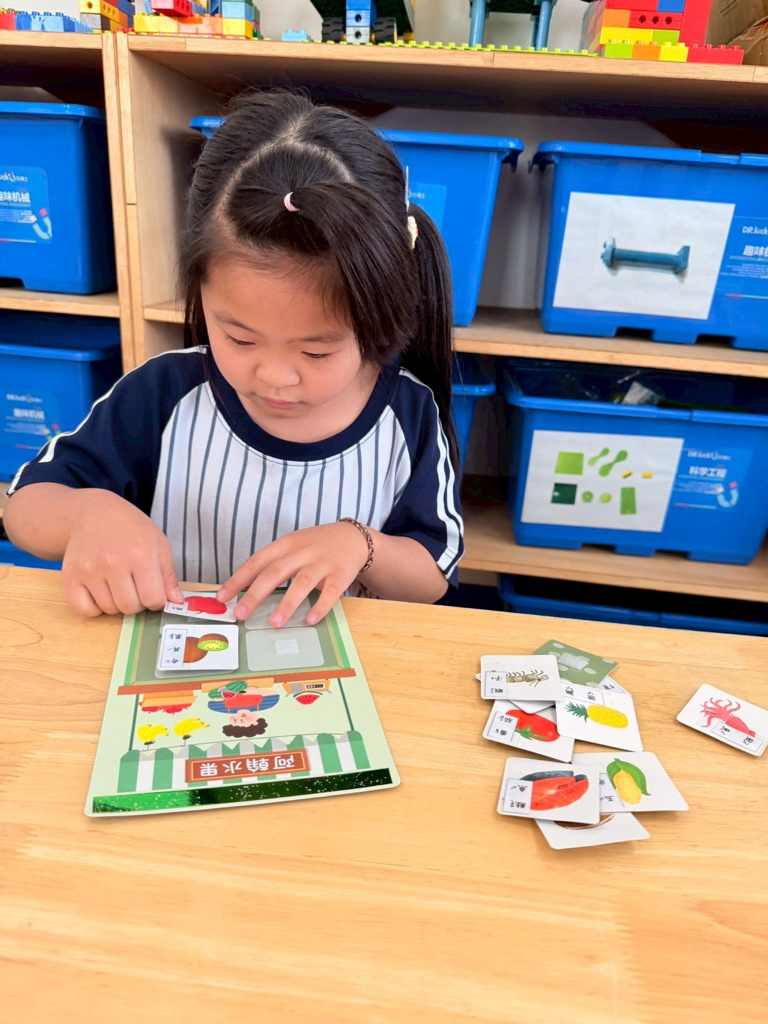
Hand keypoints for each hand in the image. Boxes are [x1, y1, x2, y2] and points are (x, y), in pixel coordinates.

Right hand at [62, 491, 183, 616]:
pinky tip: (101, 593)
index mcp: (141, 555)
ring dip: (116, 603)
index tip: (152, 591)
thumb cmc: (131, 529)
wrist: (94, 513)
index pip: (153, 599)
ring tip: (118, 584)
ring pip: (109, 609)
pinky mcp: (71, 576)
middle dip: (137, 602)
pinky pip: (84, 610)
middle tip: (134, 586)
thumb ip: (168, 576)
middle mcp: (113, 563)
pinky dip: (94, 608)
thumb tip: (176, 602)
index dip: (156, 600)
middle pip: (130, 607)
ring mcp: (89, 570)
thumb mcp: (158, 544)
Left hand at [217, 522, 369, 626]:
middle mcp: (301, 553)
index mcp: (284, 545)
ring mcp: (321, 564)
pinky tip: (310, 620)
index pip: (256, 563)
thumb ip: (272, 564)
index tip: (221, 598)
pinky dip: (319, 607)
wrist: (352, 537)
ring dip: (286, 604)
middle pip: (274, 573)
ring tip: (274, 623)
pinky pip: (329, 593)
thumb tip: (244, 591)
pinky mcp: (340, 575)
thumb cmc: (315, 546)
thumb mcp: (292, 546)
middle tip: (240, 615)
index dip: (237, 581)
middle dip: (254, 595)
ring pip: (301, 584)